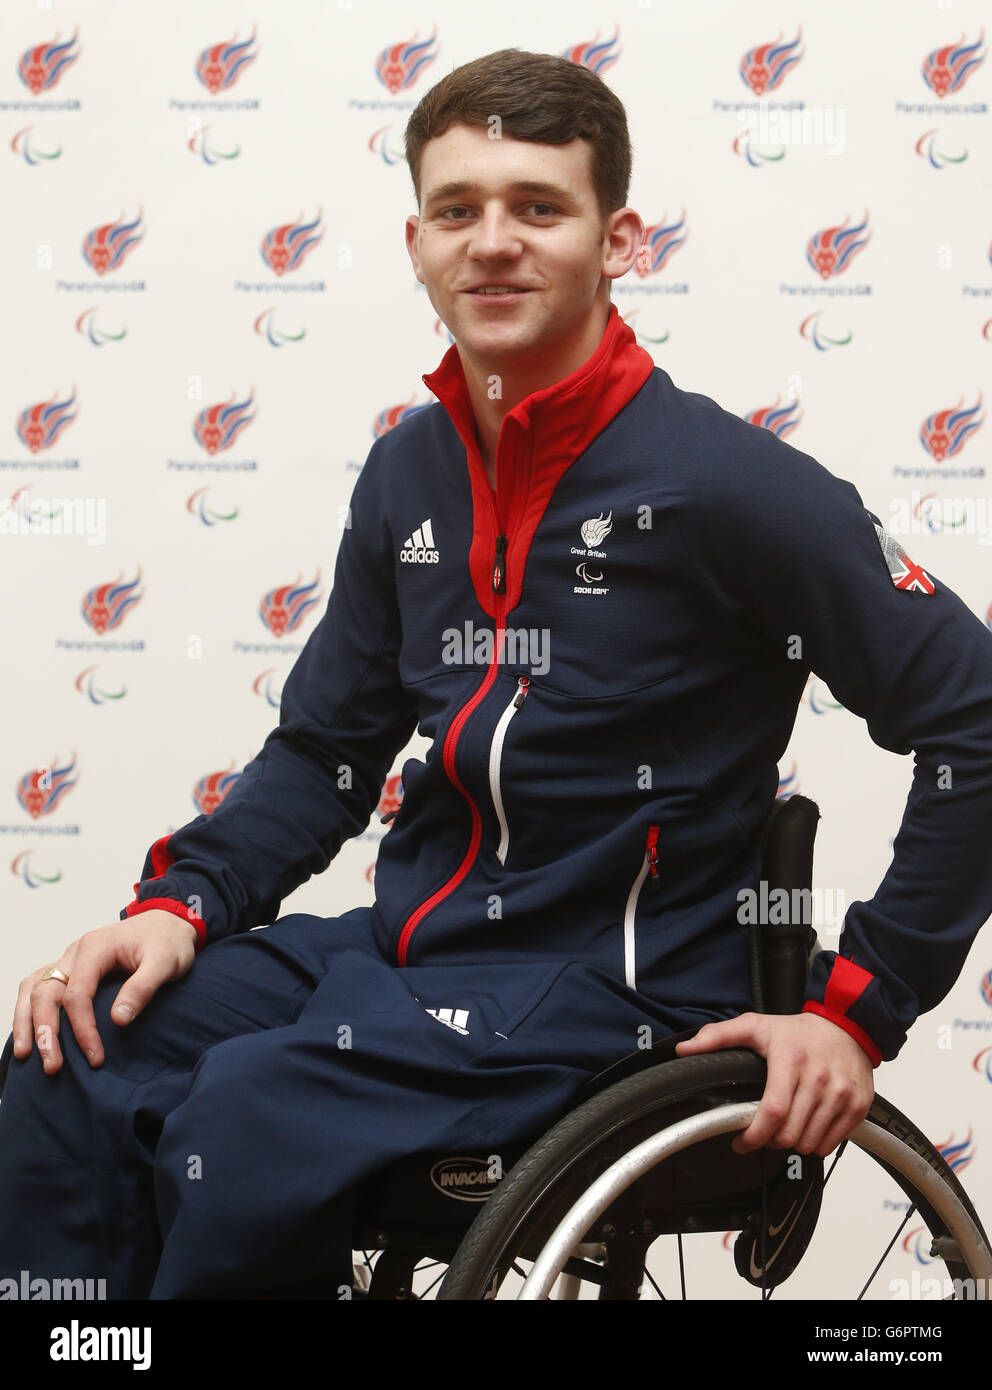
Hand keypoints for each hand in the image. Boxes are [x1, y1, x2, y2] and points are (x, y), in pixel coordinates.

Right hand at [11, 912, 198, 1075]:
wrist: (168, 922)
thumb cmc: (168, 941)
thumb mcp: (166, 962)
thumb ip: (143, 988)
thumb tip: (118, 1020)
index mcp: (96, 948)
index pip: (77, 993)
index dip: (82, 1028)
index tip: (95, 1056)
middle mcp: (75, 952)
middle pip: (46, 993)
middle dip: (46, 1032)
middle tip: (53, 1066)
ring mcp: (70, 959)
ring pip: (34, 989)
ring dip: (27, 1022)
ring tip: (26, 1055)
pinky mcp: (72, 968)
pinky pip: (39, 986)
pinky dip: (29, 1009)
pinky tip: (30, 1032)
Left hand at [674, 1011, 874, 1157]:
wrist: (847, 1025)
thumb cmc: (798, 1031)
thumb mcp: (754, 1025)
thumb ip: (717, 1036)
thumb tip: (685, 1049)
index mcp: (790, 1060)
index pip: (773, 1111)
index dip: (754, 1135)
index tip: (741, 1142)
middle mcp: (819, 1078)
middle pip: (790, 1133)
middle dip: (770, 1140)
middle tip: (763, 1131)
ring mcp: (841, 1094)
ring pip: (810, 1143)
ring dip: (792, 1144)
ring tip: (784, 1128)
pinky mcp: (858, 1106)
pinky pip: (832, 1144)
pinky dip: (816, 1144)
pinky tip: (806, 1127)